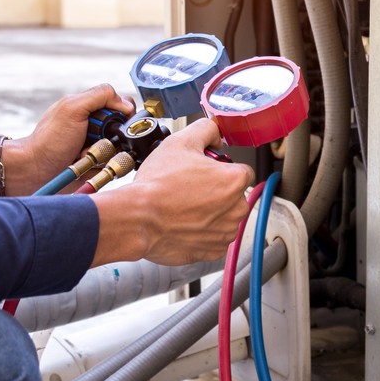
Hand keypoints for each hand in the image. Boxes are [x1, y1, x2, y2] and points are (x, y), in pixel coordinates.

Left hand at [4, 85, 134, 195]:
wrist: (35, 171)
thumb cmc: (48, 140)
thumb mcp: (73, 108)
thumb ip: (100, 96)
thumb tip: (127, 104)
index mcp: (90, 108)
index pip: (121, 104)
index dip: (124, 114)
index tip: (117, 123)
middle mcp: (96, 125)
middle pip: (124, 128)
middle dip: (114, 137)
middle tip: (95, 140)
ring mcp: (97, 145)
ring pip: (122, 148)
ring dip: (107, 153)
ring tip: (87, 155)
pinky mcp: (97, 164)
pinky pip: (114, 165)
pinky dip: (104, 166)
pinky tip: (87, 165)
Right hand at [90, 118, 254, 266]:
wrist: (138, 219)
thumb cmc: (158, 185)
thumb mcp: (181, 141)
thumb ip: (206, 130)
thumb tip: (215, 133)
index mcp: (234, 181)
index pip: (241, 170)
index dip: (221, 168)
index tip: (204, 170)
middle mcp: (236, 209)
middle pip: (234, 194)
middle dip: (216, 190)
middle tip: (189, 186)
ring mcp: (225, 232)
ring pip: (224, 217)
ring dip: (209, 212)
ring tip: (182, 205)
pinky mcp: (212, 251)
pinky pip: (213, 237)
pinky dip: (201, 232)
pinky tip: (183, 222)